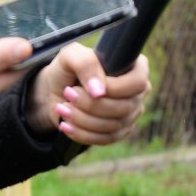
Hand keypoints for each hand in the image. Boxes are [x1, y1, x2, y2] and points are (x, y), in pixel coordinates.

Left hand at [29, 44, 150, 144]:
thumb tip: (99, 91)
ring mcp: (131, 114)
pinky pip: (106, 139)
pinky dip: (83, 134)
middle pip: (124, 107)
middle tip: (67, 94)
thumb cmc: (68, 68)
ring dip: (83, 119)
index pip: (138, 82)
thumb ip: (86, 63)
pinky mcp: (119, 131)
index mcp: (135, 67)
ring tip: (62, 108)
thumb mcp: (71, 56)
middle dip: (90, 104)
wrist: (58, 89)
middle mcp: (137, 92)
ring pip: (114, 125)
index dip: (113, 88)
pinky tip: (66, 125)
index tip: (83, 86)